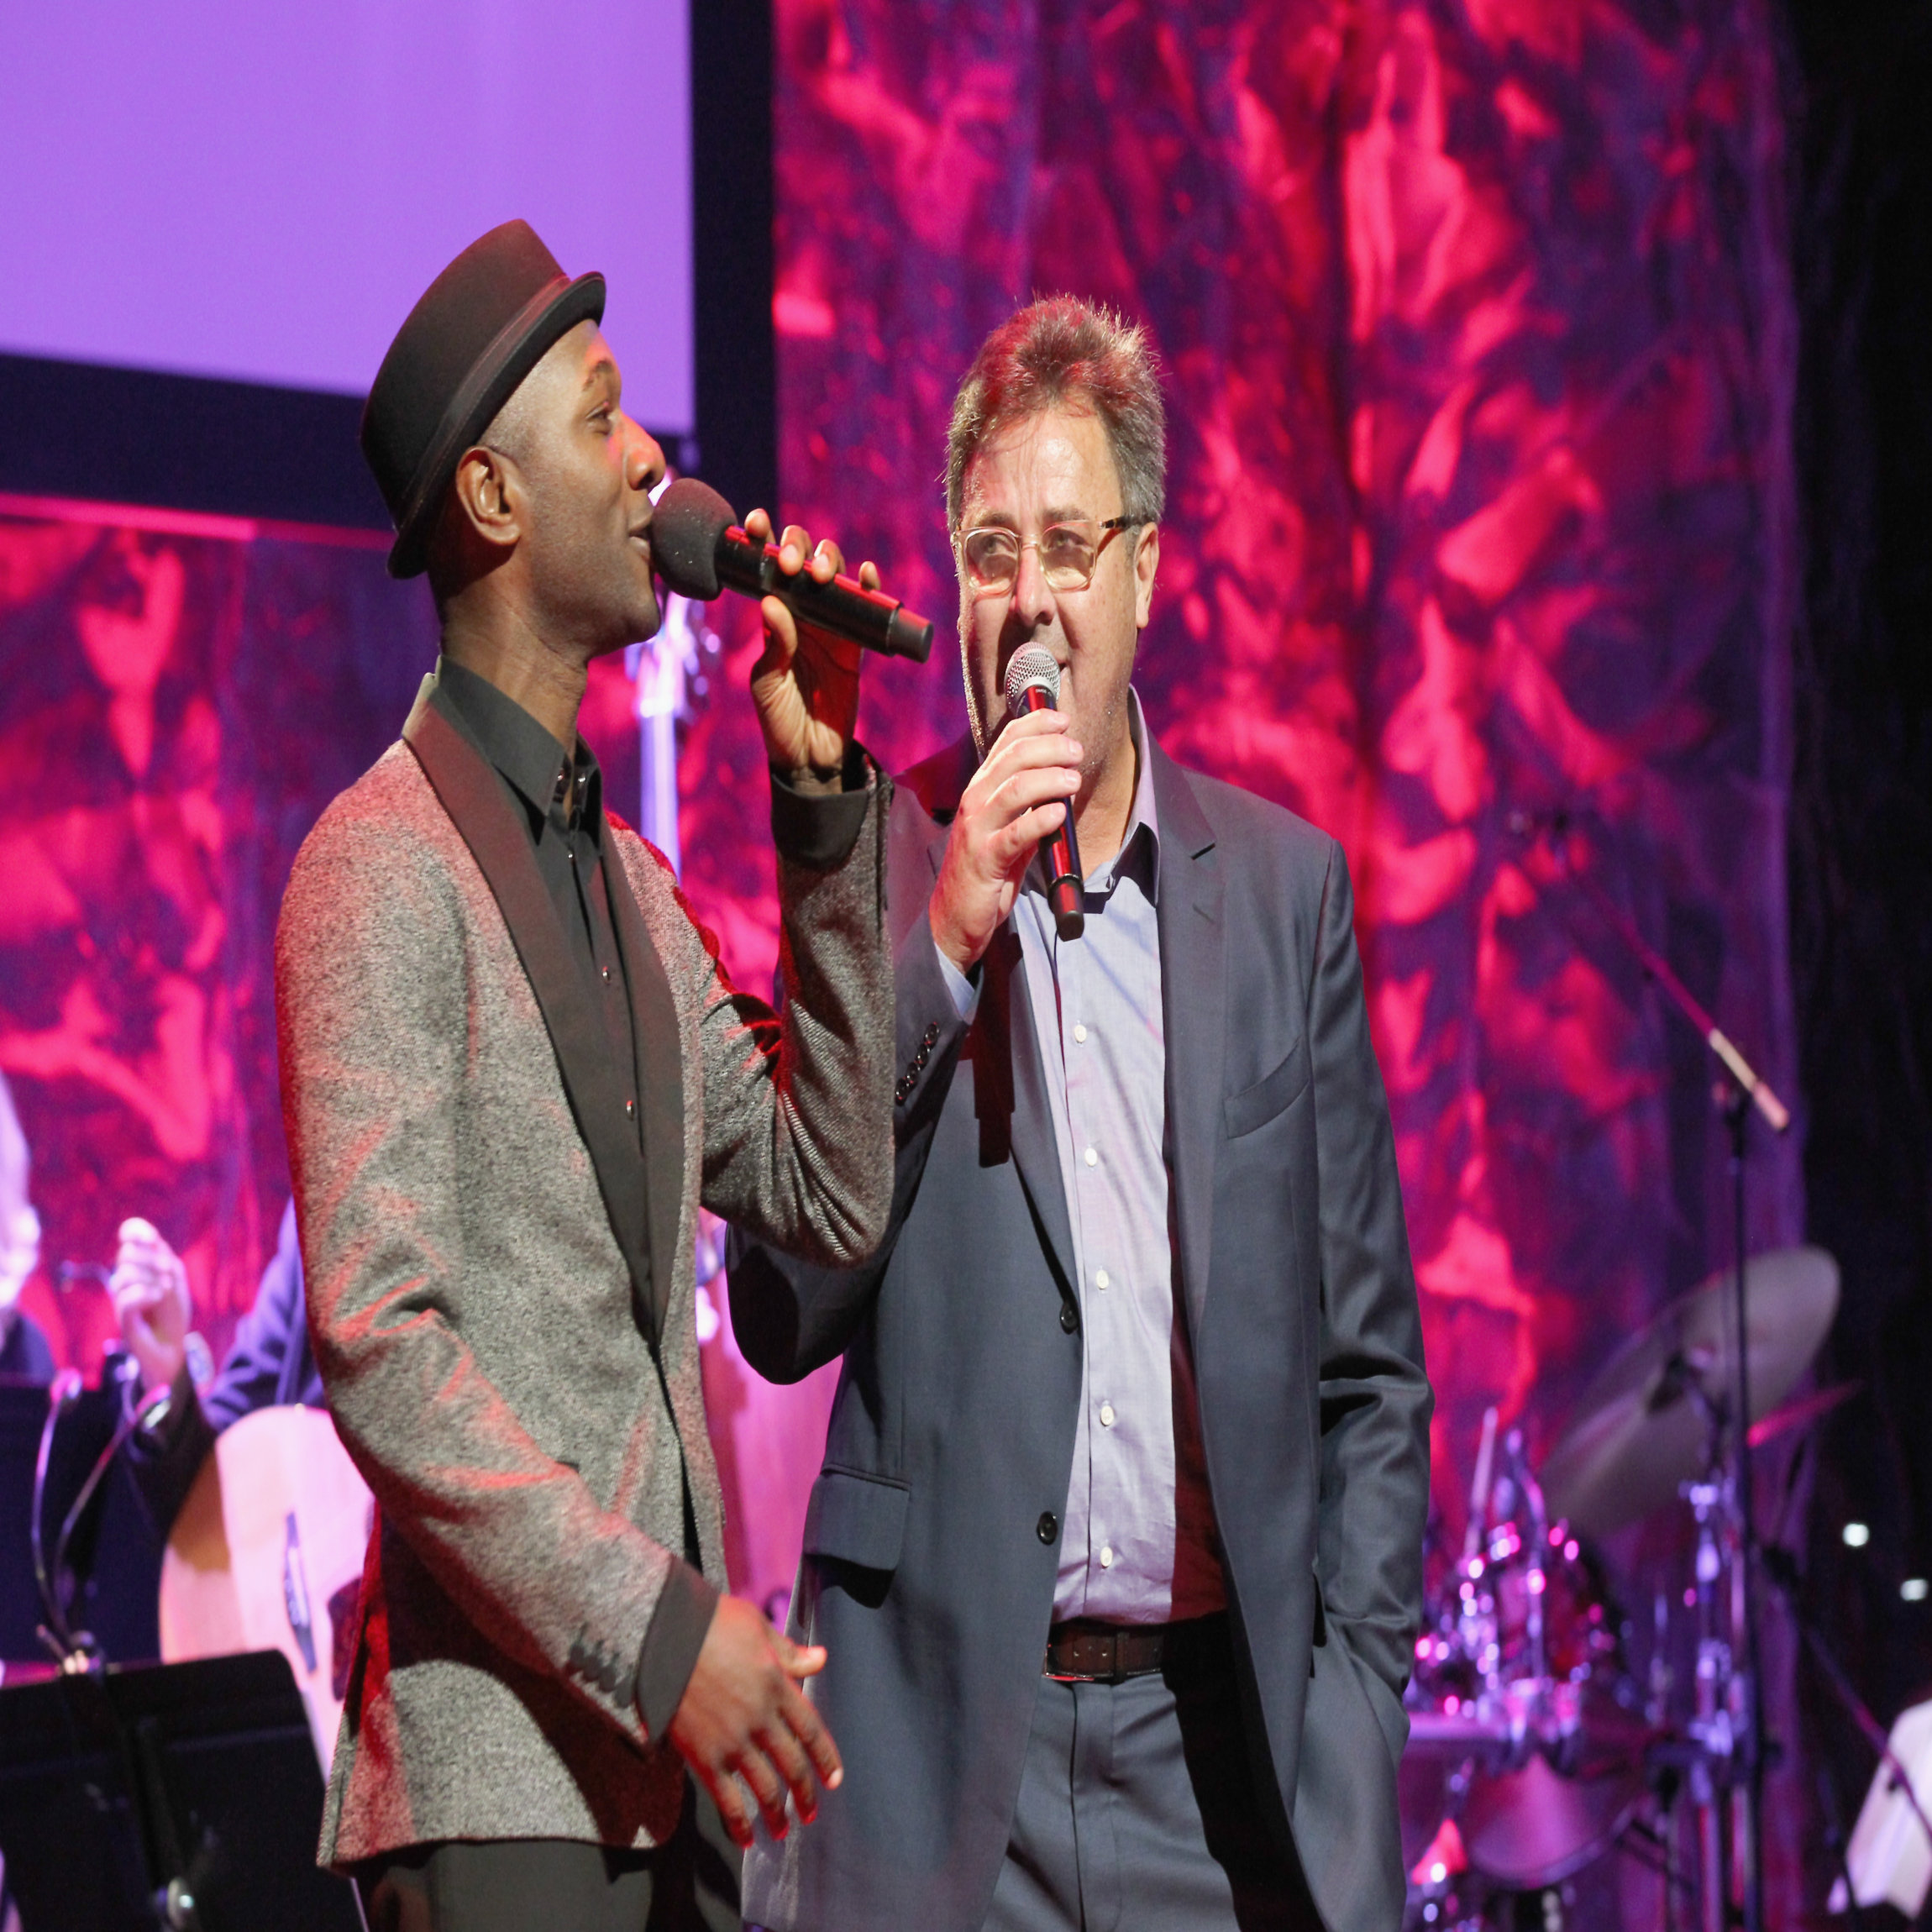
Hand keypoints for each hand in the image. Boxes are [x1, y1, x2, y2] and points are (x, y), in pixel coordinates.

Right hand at [109, 1216, 191, 1393]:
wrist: (172, 1346)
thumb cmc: (173, 1311)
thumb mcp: (175, 1279)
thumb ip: (163, 1258)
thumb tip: (152, 1243)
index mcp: (139, 1264)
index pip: (128, 1235)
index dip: (135, 1231)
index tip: (152, 1239)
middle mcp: (126, 1279)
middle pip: (126, 1254)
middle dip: (152, 1260)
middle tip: (170, 1275)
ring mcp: (121, 1298)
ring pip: (125, 1274)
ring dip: (151, 1279)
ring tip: (165, 1290)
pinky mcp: (123, 1319)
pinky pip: (126, 1298)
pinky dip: (145, 1294)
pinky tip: (156, 1298)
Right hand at [666, 1594, 841, 1847]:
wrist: (663, 1636)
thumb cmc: (712, 1623)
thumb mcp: (758, 1627)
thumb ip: (789, 1652)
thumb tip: (821, 1660)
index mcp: (778, 1685)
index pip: (811, 1730)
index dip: (825, 1758)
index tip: (834, 1780)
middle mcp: (762, 1718)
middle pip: (792, 1764)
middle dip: (804, 1793)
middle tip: (810, 1814)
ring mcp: (734, 1740)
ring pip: (765, 1787)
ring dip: (777, 1814)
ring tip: (782, 1832)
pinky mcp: (704, 1756)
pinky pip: (727, 1799)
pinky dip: (739, 1823)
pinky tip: (746, 1839)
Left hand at [743, 509, 868, 781]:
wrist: (811, 756)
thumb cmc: (779, 720)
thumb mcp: (769, 684)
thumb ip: (775, 645)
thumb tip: (772, 601)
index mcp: (770, 617)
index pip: (764, 569)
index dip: (761, 539)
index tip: (756, 523)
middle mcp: (800, 613)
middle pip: (803, 561)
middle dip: (799, 548)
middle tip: (792, 564)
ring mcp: (830, 624)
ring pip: (834, 574)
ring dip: (830, 562)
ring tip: (823, 575)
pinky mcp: (856, 642)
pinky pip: (865, 606)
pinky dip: (868, 586)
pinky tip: (867, 575)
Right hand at [929, 706, 1081, 972]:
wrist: (956, 915)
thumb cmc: (988, 868)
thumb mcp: (1008, 825)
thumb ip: (1030, 802)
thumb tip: (1065, 777)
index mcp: (981, 788)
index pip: (1006, 742)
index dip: (1035, 724)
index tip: (1063, 720)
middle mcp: (975, 801)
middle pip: (1014, 758)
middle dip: (1050, 748)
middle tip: (1076, 752)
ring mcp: (978, 828)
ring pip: (1016, 789)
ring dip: (1051, 779)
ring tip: (1074, 780)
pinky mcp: (985, 859)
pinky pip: (1016, 833)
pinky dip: (1041, 820)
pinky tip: (1060, 814)